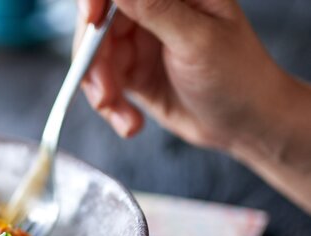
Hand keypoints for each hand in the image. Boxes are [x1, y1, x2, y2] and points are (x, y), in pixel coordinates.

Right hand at [77, 0, 310, 212]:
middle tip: (105, 94)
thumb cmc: (237, 76)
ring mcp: (140, 40)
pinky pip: (102, 83)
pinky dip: (110, 106)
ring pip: (94, 57)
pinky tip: (130, 122)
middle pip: (97, 24)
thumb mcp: (196, 40)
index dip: (95, 1)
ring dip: (102, 91)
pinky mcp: (132, 70)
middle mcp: (153, 9)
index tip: (92, 23)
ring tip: (124, 118)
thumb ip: (155, 9)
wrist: (245, 123)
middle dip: (95, 62)